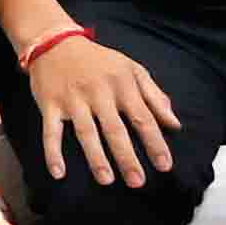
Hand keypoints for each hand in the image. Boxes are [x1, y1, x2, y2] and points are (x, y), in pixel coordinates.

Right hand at [18, 22, 181, 185]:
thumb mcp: (132, 70)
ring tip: (106, 180)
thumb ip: (155, 96)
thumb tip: (175, 125)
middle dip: (127, 157)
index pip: (143, 118)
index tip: (164, 166)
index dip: (154, 143)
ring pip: (86, 132)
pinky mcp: (50, 104)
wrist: (55, 42)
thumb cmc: (99, 61)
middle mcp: (98, 93)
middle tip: (138, 182)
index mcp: (122, 85)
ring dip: (95, 157)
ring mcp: (72, 99)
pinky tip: (58, 173)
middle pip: (115, 129)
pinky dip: (53, 152)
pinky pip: (50, 131)